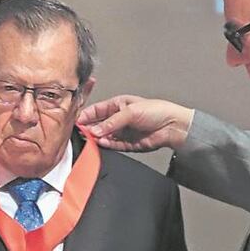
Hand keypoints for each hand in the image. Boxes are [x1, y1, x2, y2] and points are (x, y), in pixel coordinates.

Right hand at [76, 95, 194, 152]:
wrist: (172, 126)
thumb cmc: (156, 111)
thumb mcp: (130, 112)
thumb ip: (111, 122)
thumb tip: (95, 130)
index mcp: (117, 105)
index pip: (96, 110)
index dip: (86, 115)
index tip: (77, 121)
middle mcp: (118, 118)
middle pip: (98, 124)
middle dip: (90, 128)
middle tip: (81, 132)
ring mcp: (122, 131)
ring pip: (104, 135)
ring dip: (97, 137)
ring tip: (91, 138)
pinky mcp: (127, 143)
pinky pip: (113, 145)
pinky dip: (107, 144)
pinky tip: (102, 142)